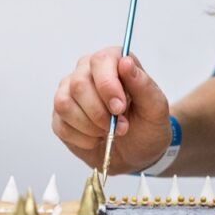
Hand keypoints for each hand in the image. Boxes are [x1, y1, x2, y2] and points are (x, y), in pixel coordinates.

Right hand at [52, 47, 170, 174]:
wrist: (136, 152)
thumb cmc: (147, 125)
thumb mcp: (155, 108)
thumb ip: (143, 84)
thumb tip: (125, 62)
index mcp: (113, 61)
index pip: (100, 61)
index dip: (107, 85)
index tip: (119, 108)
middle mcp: (87, 71)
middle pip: (79, 84)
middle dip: (100, 112)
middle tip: (119, 127)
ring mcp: (69, 92)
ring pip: (65, 104)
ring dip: (90, 126)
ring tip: (108, 132)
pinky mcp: (60, 115)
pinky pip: (61, 124)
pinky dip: (82, 138)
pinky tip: (96, 139)